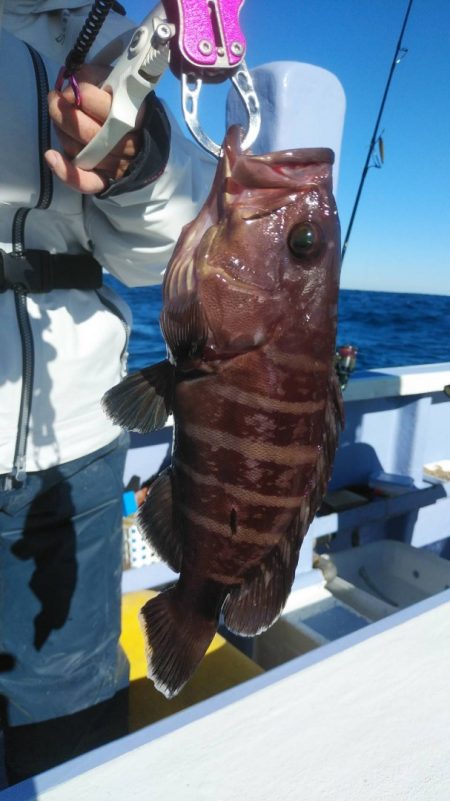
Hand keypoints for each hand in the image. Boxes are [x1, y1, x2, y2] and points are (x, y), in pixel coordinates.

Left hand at [45, 64, 142, 194]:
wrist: (149, 143)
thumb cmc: (128, 109)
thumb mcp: (119, 86)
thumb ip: (98, 78)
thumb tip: (73, 77)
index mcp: (133, 116)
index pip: (100, 104)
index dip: (79, 92)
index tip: (70, 88)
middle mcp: (127, 143)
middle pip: (85, 130)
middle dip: (62, 111)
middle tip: (54, 99)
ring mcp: (117, 165)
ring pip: (79, 150)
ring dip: (61, 132)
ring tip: (59, 120)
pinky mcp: (107, 181)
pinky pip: (86, 182)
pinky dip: (67, 173)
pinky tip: (52, 157)